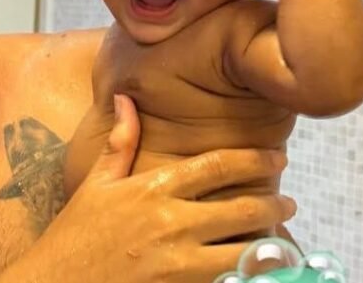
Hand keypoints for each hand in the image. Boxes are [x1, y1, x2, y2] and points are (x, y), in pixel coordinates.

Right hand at [0, 95, 295, 282]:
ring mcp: (178, 262)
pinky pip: (229, 281)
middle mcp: (171, 222)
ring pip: (245, 252)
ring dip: (271, 246)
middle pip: (242, 208)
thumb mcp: (94, 185)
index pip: (218, 166)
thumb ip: (119, 143)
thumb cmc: (73, 236)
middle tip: (289, 203)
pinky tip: (259, 272)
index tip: (277, 158)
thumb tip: (123, 99)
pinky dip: (247, 276)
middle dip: (274, 205)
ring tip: (284, 243)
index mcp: (153, 189)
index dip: (255, 160)